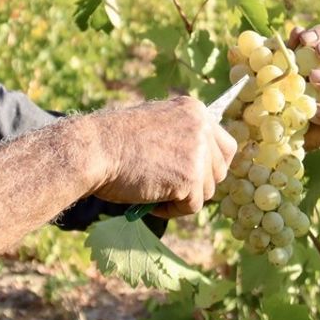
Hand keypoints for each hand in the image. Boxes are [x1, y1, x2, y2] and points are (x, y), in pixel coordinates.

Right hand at [90, 97, 237, 217]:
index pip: (225, 145)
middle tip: (169, 187)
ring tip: (153, 190)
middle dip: (197, 184)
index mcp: (194, 110)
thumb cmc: (113, 141)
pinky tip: (150, 201)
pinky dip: (171, 210)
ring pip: (207, 190)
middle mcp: (202, 127)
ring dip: (182, 197)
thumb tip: (198, 161)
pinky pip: (192, 206)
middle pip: (220, 170)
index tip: (192, 175)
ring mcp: (198, 152)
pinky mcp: (190, 178)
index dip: (209, 165)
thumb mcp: (154, 124)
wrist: (95, 150)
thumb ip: (180, 135)